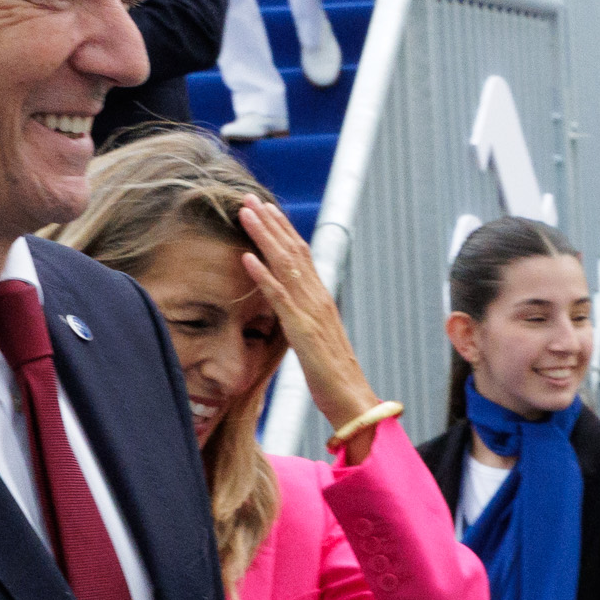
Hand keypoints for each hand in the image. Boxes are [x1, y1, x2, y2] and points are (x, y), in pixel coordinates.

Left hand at [234, 198, 378, 453]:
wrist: (354, 402)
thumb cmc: (334, 378)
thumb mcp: (316, 341)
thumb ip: (305, 320)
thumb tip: (291, 310)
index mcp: (320, 300)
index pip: (301, 255)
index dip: (282, 230)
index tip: (266, 208)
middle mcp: (318, 298)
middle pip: (293, 251)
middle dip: (271, 222)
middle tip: (250, 198)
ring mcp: (311, 312)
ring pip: (286, 265)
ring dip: (264, 236)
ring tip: (245, 214)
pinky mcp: (302, 331)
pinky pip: (279, 298)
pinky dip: (263, 275)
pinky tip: (246, 258)